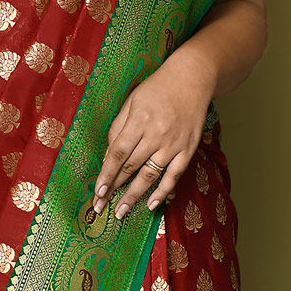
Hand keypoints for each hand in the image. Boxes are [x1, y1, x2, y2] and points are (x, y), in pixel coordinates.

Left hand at [93, 45, 215, 218]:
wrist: (193, 78)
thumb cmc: (158, 88)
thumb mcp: (132, 102)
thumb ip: (118, 128)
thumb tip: (108, 156)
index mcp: (139, 119)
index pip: (118, 153)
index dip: (106, 174)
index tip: (98, 192)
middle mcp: (157, 133)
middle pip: (131, 166)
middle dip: (115, 189)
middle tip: (102, 207)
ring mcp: (174, 143)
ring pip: (150, 175)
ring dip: (134, 196)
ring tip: (121, 212)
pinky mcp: (188, 149)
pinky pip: (174, 175)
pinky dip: (163, 191)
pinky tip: (151, 204)